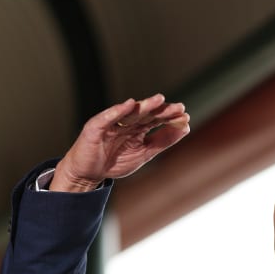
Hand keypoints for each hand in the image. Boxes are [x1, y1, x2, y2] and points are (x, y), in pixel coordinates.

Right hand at [52, 95, 190, 191]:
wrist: (89, 173)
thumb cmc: (115, 161)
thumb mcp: (144, 153)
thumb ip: (163, 141)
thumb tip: (185, 128)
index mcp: (138, 128)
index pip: (157, 119)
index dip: (170, 117)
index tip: (185, 116)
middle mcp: (126, 122)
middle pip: (146, 113)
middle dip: (162, 110)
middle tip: (178, 107)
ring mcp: (111, 123)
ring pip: (130, 112)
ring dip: (145, 106)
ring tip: (159, 100)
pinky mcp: (96, 126)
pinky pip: (107, 117)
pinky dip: (118, 111)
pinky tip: (130, 104)